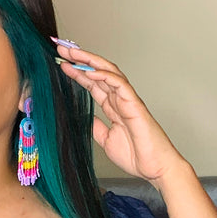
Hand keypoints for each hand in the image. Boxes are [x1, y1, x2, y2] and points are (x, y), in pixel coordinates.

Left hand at [54, 39, 185, 184]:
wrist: (156, 169)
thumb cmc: (137, 156)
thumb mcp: (106, 140)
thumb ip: (96, 127)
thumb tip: (86, 119)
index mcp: (114, 107)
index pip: (93, 84)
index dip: (77, 72)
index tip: (60, 63)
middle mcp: (120, 99)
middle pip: (98, 72)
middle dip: (80, 59)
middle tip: (62, 48)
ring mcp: (128, 100)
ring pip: (109, 71)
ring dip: (90, 60)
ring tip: (72, 53)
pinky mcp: (135, 104)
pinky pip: (120, 84)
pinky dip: (105, 75)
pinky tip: (90, 71)